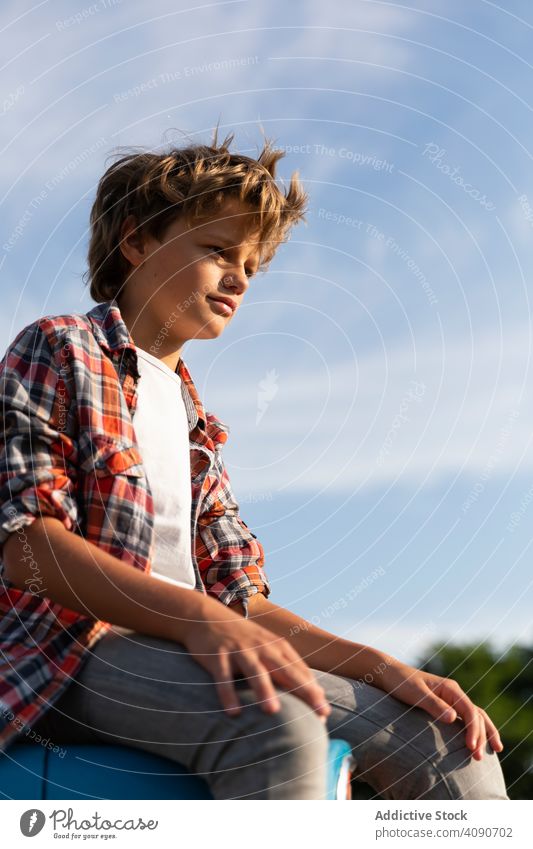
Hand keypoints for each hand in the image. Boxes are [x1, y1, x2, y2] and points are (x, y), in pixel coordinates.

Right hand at [183, 610, 331, 722]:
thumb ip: (289, 668)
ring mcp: (240, 651)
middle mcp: (262, 648)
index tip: (325, 714)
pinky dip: (228, 694)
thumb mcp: (268, 648)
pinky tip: (234, 713)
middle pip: (286, 671)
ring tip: (273, 711)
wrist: (208, 617)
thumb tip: (316, 694)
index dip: (313, 691)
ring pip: (255, 671)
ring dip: (264, 690)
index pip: (300, 671)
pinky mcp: (217, 656)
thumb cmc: (244, 639)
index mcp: (277, 647)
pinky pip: (224, 677)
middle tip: (318, 712)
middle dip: (304, 691)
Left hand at [379, 660, 503, 759]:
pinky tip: (477, 742)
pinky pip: (465, 719)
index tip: (471, 747)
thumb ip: (433, 704)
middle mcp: (454, 693)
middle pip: (476, 714)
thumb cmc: (401, 683)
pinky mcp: (445, 707)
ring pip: (475, 716)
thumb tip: (453, 719)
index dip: (473, 729)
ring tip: (496, 750)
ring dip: (485, 732)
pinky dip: (475, 730)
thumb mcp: (415, 693)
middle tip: (479, 757)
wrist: (390, 675)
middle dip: (482, 735)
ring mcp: (451, 700)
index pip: (469, 710)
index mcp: (450, 688)